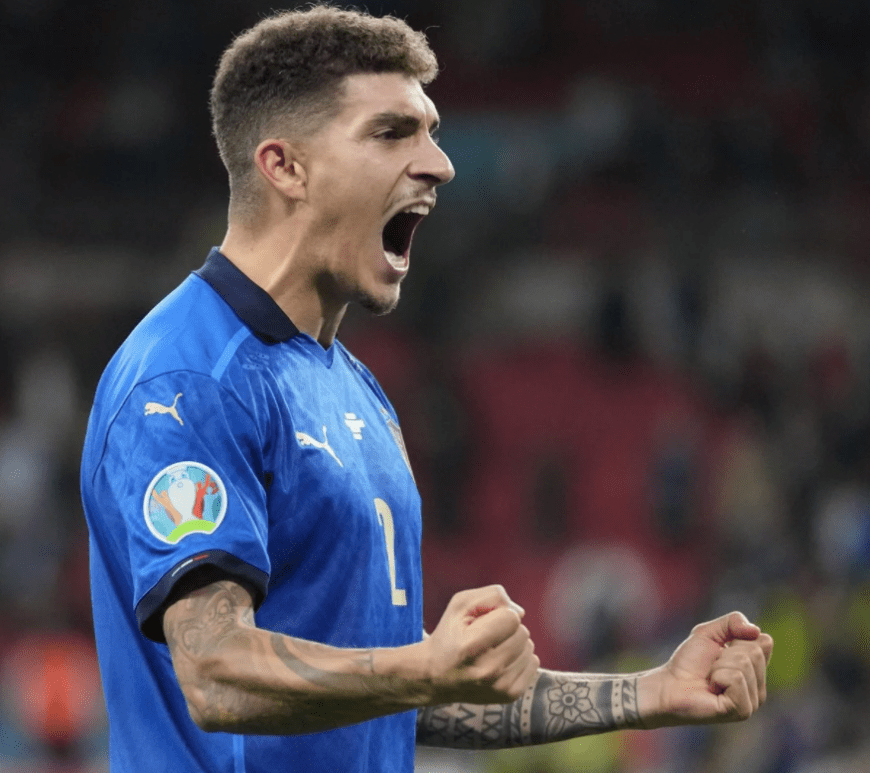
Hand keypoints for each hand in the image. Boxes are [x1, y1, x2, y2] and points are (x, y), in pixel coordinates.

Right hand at [422, 585, 539, 705]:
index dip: (500, 614)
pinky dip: (520, 658)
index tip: (484, 622)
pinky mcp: (509, 696)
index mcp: (471, 646)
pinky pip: (533, 663)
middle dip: (507, 629)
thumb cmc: (450, 635)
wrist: (436, 677)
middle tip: (487, 637)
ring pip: (529, 648)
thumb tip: (520, 613)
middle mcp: (487, 670)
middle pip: (523, 633)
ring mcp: (500, 686)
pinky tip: (501, 661)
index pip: (512, 618)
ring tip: (492, 650)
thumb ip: (492, 596)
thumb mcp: (460, 604)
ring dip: (514, 643)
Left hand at [640, 611, 773, 727]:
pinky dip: (718, 677)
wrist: (669, 684)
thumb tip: (756, 631)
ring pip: (744, 665)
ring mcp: (753, 701)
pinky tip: (712, 689)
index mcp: (757, 668)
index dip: (737, 638)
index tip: (721, 649)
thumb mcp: (709, 632)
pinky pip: (736, 679)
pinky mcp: (742, 710)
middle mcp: (760, 686)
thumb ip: (733, 622)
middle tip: (712, 667)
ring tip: (710, 679)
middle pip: (754, 652)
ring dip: (719, 666)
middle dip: (726, 653)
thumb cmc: (689, 661)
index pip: (764, 641)